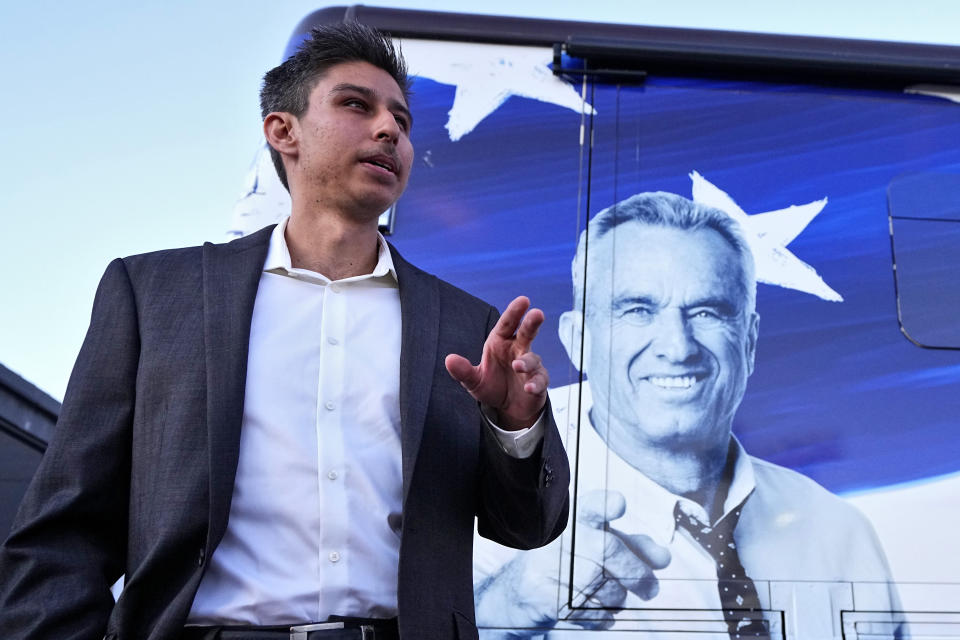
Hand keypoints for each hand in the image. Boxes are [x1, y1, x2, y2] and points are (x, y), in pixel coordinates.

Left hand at [445, 296, 548, 428]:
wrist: (509, 408)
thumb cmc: (492, 386)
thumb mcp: (474, 381)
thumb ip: (463, 371)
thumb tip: (449, 359)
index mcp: (501, 342)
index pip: (508, 324)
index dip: (515, 312)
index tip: (523, 300)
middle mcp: (518, 350)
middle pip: (527, 333)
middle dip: (532, 323)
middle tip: (537, 313)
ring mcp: (531, 366)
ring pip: (532, 359)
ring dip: (526, 362)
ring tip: (518, 366)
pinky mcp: (539, 382)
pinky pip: (540, 380)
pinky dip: (535, 383)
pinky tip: (528, 388)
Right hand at [474, 489, 670, 633]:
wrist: (520, 592)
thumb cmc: (567, 561)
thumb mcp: (595, 541)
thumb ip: (631, 545)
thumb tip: (663, 558)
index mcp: (575, 519)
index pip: (591, 505)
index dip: (606, 505)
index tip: (619, 504)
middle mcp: (563, 540)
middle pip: (610, 551)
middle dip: (638, 574)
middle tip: (650, 588)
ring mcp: (554, 570)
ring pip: (607, 587)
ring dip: (619, 598)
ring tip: (611, 596)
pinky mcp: (551, 600)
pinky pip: (593, 613)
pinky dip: (603, 616)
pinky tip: (595, 609)